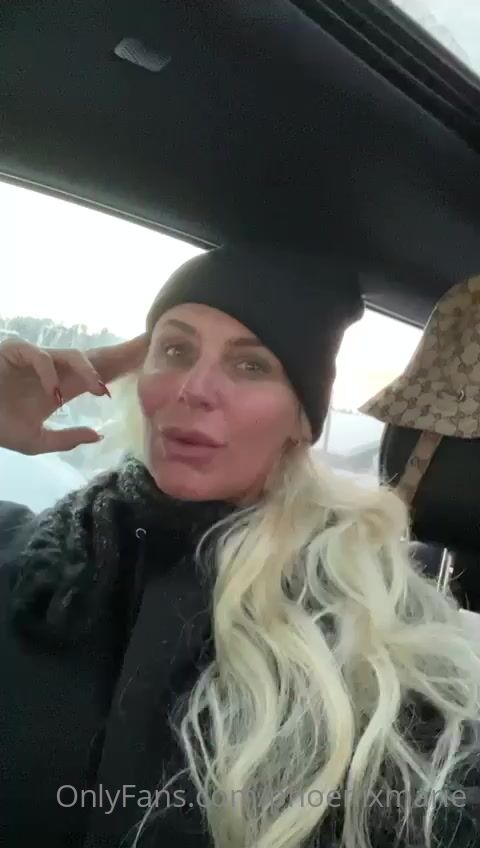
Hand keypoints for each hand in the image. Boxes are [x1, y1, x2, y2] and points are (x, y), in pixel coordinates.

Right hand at [0, 334, 146, 454]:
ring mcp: (36, 359)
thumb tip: (98, 436)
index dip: (124, 366)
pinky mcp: (14, 352)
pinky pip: (37, 356)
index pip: (101, 372)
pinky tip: (54, 393)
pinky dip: (47, 372)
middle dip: (121, 352)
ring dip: (87, 370)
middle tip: (147, 345)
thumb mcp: (37, 441)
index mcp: (63, 386)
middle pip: (95, 357)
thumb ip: (67, 439)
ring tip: (98, 390)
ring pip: (70, 355)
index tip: (150, 361)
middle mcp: (54, 369)